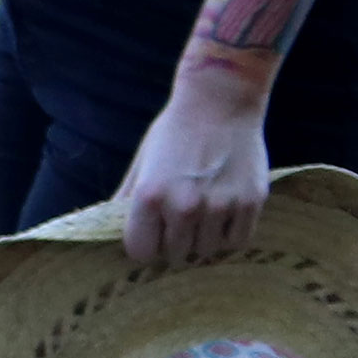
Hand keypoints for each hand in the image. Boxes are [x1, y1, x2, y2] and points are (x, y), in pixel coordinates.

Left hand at [117, 72, 273, 273]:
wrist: (220, 102)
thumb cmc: (174, 132)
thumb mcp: (142, 162)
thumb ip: (126, 199)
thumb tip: (108, 230)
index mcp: (149, 196)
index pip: (141, 252)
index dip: (146, 246)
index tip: (153, 236)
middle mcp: (183, 205)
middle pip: (175, 255)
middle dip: (175, 243)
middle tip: (180, 222)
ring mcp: (219, 206)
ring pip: (207, 251)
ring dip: (204, 239)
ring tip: (203, 214)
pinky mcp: (250, 203)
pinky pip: (236, 241)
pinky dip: (230, 234)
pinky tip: (224, 214)